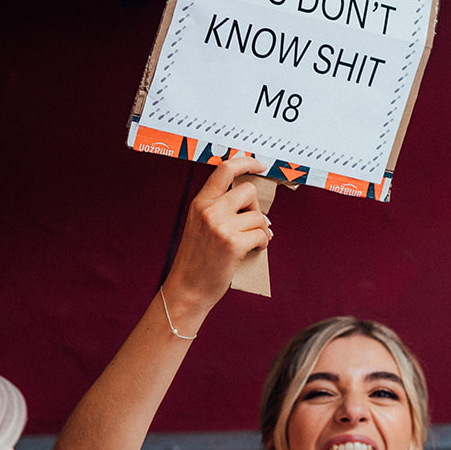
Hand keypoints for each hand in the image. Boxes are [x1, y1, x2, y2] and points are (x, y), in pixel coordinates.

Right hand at [161, 156, 272, 320]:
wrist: (187, 288)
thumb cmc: (195, 260)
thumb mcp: (199, 225)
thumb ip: (218, 208)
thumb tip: (250, 199)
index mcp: (200, 202)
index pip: (224, 169)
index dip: (246, 162)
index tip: (259, 164)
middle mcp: (210, 210)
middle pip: (248, 191)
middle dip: (256, 208)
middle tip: (252, 223)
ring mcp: (221, 226)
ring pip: (258, 216)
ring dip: (261, 230)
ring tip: (252, 242)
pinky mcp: (234, 244)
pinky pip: (262, 234)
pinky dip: (263, 243)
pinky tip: (254, 250)